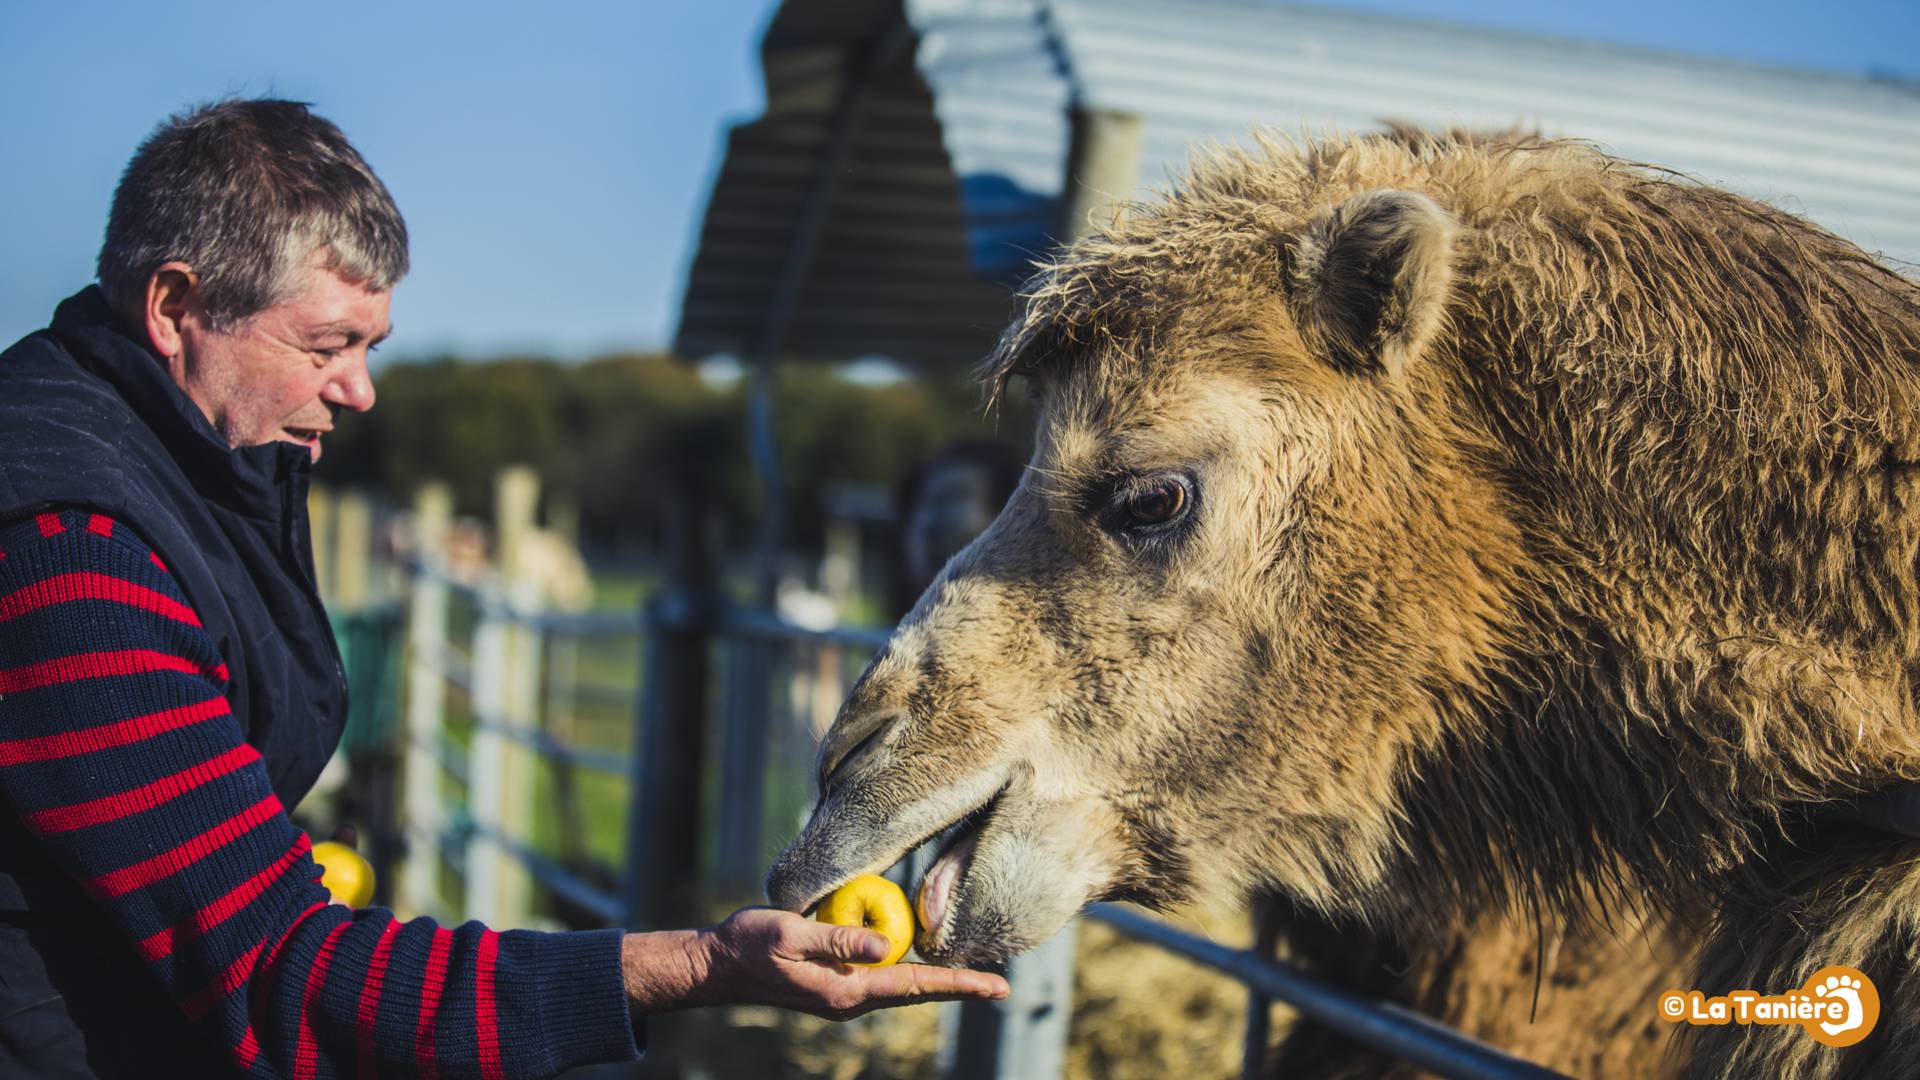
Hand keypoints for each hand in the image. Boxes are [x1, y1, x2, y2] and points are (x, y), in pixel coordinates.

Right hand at [623, 907, 1009, 1020]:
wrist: (719, 964)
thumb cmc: (750, 944)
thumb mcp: (792, 933)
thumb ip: (839, 939)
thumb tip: (888, 945)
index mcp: (846, 991)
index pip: (915, 986)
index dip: (958, 984)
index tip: (995, 987)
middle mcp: (851, 999)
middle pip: (917, 992)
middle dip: (959, 987)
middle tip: (1000, 986)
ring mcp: (843, 995)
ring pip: (901, 987)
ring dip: (936, 980)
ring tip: (974, 975)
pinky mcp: (835, 985)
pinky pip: (880, 978)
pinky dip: (906, 970)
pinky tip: (921, 958)